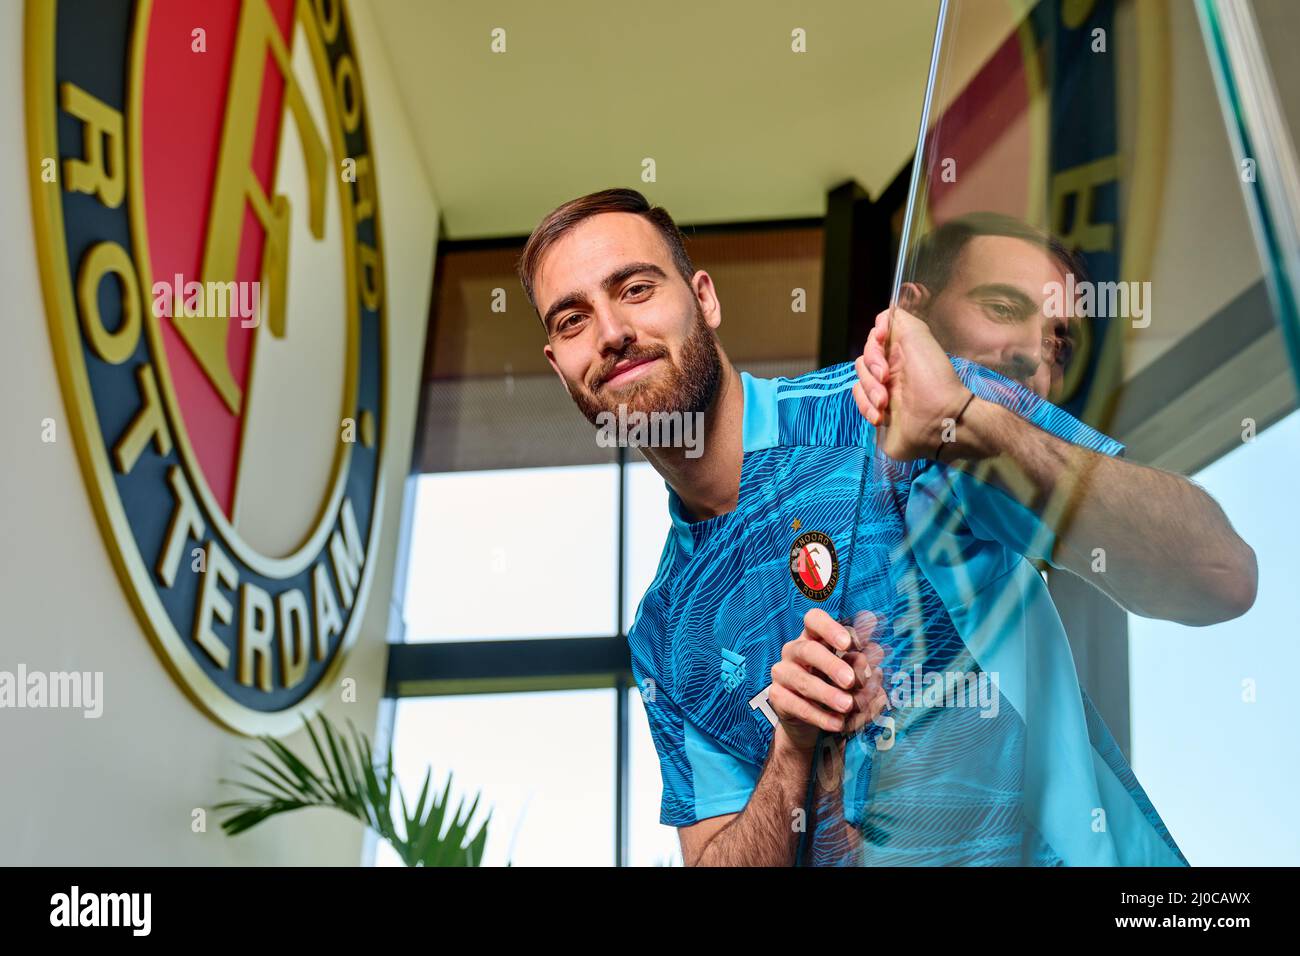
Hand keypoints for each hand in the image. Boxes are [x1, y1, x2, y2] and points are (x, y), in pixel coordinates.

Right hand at [769, 608, 887, 754]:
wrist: (813, 720)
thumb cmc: (836, 686)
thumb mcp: (853, 673)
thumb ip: (864, 661)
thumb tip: (877, 649)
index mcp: (813, 636)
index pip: (814, 619)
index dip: (830, 628)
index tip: (848, 644)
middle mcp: (794, 650)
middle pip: (809, 650)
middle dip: (831, 665)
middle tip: (851, 681)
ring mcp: (782, 673)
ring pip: (803, 681)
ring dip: (827, 694)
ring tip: (848, 706)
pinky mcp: (777, 697)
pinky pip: (797, 706)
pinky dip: (820, 716)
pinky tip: (837, 723)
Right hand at [853, 307, 970, 461]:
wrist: (940, 420)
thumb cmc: (933, 378)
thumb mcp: (919, 337)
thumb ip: (898, 320)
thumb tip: (882, 318)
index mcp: (902, 352)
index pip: (874, 339)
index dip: (873, 340)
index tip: (880, 340)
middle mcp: (892, 370)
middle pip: (863, 360)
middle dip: (872, 368)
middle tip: (886, 378)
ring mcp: (884, 392)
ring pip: (859, 382)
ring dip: (870, 391)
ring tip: (885, 403)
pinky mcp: (878, 412)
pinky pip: (860, 403)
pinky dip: (867, 408)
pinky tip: (881, 417)